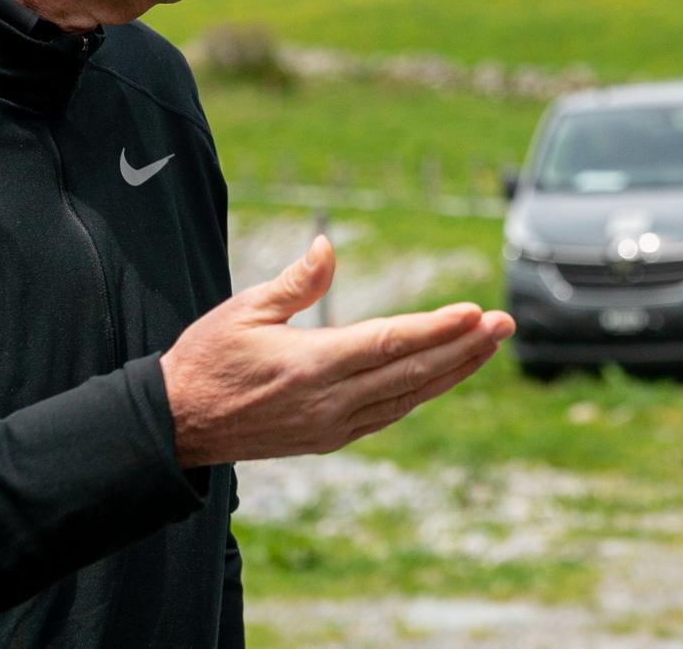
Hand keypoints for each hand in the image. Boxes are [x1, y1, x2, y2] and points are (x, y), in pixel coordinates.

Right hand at [160, 235, 514, 467]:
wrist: (176, 426)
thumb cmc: (206, 359)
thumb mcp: (243, 310)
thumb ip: (295, 282)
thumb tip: (330, 244)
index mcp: (309, 365)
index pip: (388, 343)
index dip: (436, 329)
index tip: (475, 313)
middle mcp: (329, 401)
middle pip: (412, 372)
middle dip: (464, 348)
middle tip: (505, 324)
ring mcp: (332, 425)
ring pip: (409, 397)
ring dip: (454, 371)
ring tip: (488, 345)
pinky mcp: (329, 438)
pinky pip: (389, 414)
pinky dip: (423, 393)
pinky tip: (445, 374)